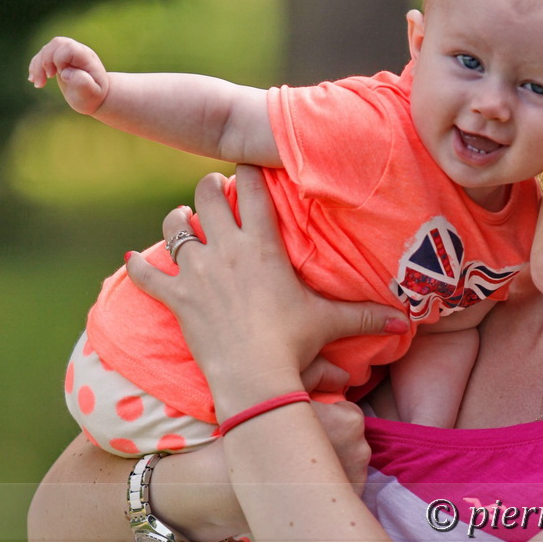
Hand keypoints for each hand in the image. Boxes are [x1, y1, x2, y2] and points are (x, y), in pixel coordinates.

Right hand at [28, 36, 108, 114]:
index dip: (59, 59)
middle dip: (46, 61)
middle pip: (55, 44)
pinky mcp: (57, 58)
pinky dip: (35, 68)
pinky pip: (41, 57)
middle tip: (48, 78)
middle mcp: (77, 50)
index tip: (61, 74)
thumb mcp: (91, 93)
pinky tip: (34, 81)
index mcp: (86, 57)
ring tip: (39, 84)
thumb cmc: (93, 95)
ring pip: (46, 49)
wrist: (93, 97)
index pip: (69, 47)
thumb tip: (66, 73)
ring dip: (38, 67)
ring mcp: (66, 53)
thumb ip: (83, 83)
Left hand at [125, 165, 408, 407]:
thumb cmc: (295, 344)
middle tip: (213, 192)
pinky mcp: (177, 298)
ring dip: (176, 221)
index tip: (247, 166)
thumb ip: (369, 317)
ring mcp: (198, 272)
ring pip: (174, 226)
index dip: (248, 170)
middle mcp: (227, 248)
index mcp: (263, 245)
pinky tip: (134, 263)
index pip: (252, 188)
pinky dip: (139, 268)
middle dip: (208, 188)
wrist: (255, 375)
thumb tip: (408, 324)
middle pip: (205, 194)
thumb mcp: (331, 322)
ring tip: (181, 223)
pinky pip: (147, 275)